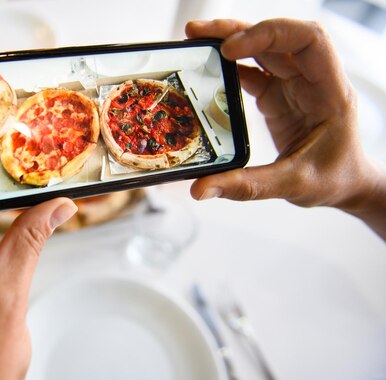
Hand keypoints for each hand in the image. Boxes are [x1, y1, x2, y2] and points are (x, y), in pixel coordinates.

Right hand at [186, 19, 385, 237]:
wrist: (345, 185)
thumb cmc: (333, 180)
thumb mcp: (294, 185)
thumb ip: (247, 185)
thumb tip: (201, 189)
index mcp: (329, 91)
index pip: (308, 40)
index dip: (269, 34)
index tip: (230, 49)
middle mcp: (313, 80)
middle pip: (278, 37)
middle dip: (237, 30)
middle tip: (195, 34)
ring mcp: (294, 85)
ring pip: (263, 48)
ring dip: (230, 40)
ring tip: (195, 41)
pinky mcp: (278, 95)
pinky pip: (253, 70)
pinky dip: (229, 66)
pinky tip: (207, 69)